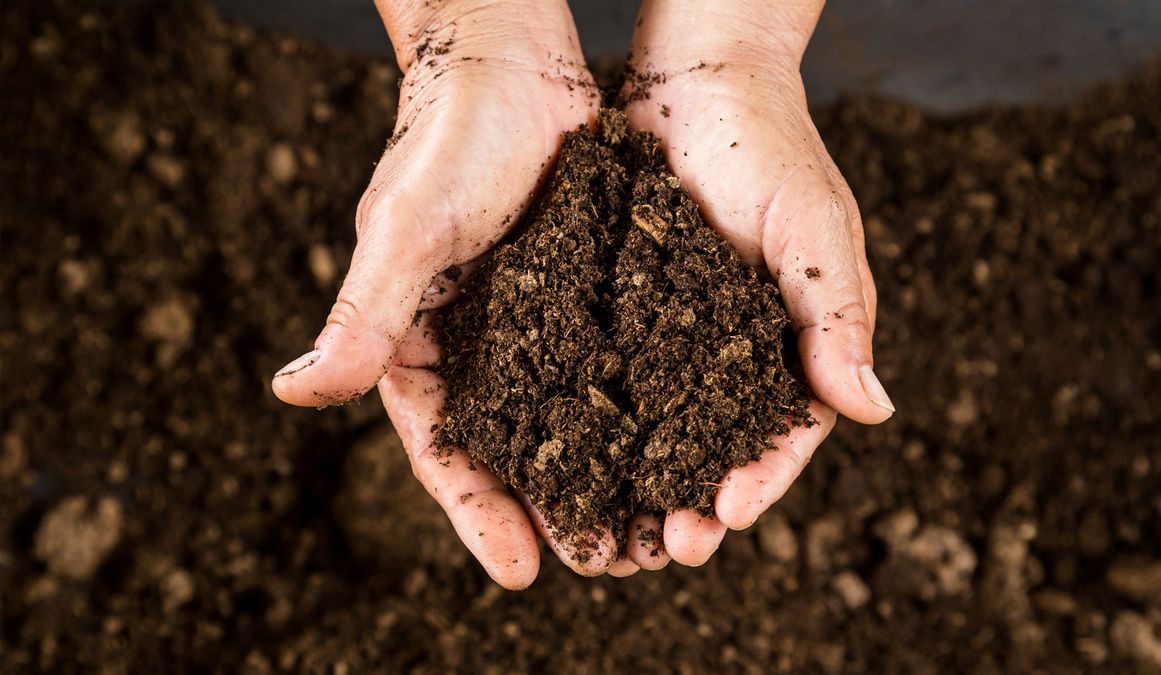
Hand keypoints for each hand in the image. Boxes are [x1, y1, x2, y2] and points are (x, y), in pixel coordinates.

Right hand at [272, 0, 611, 587]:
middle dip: (550, 510)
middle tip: (601, 565)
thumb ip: (362, 315)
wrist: (510, 58)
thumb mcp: (407, 230)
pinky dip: (637, 409)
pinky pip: (609, 364)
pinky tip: (676, 445)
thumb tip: (292, 394)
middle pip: (511, 449)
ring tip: (646, 530)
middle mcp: (475, 343)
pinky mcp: (581, 293)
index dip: (477, 512)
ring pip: (567, 417)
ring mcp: (532, 322)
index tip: (519, 573)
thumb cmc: (446, 136)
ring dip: (602, 474)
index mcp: (417, 341)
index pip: (443, 447)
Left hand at [614, 0, 894, 569]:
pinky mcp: (622, 312)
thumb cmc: (768, 146)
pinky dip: (596, 425)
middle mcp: (733, 350)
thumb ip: (836, 315)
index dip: (761, 478)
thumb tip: (873, 410)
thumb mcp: (813, 229)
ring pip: (659, 429)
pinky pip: (609, 378)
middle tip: (667, 546)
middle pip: (718, 447)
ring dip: (642, 483)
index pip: (786, 430)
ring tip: (618, 530)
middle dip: (696, 501)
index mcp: (793, 341)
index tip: (728, 516)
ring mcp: (675, 335)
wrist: (693, 80)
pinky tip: (569, 461)